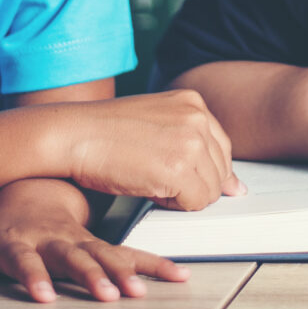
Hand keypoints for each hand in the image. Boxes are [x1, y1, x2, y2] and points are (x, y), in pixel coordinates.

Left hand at [0, 179, 188, 303]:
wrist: (29, 189)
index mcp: (22, 241)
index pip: (26, 260)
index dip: (33, 277)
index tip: (41, 296)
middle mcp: (56, 240)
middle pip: (74, 259)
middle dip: (90, 276)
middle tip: (108, 297)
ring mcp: (82, 241)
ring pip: (107, 255)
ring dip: (126, 273)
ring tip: (143, 290)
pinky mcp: (102, 246)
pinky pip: (132, 255)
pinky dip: (155, 266)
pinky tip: (179, 277)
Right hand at [59, 89, 240, 209]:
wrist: (71, 135)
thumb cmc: (103, 133)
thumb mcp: (156, 125)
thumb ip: (193, 144)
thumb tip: (236, 187)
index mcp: (193, 102)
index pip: (221, 148)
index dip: (203, 171)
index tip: (185, 179)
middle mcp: (197, 117)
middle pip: (220, 171)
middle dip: (195, 184)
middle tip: (159, 182)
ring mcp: (190, 142)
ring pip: (211, 190)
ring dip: (184, 197)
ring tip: (152, 184)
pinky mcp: (179, 168)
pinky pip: (196, 203)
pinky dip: (175, 207)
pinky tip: (150, 191)